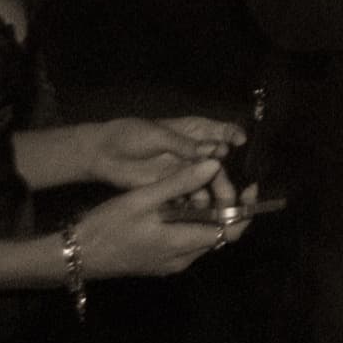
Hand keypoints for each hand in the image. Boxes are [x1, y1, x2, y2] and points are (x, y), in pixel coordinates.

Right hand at [72, 159, 250, 278]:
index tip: (250, 185)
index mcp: (183, 244)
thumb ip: (180, 183)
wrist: (73, 256)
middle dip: (223, 200)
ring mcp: (171, 261)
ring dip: (206, 208)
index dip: (246, 209)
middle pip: (219, 229)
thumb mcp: (142, 198)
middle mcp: (183, 258)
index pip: (231, 231)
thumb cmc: (107, 226)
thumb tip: (215, 165)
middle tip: (211, 174)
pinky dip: (191, 218)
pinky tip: (177, 199)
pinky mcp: (160, 260)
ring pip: (203, 232)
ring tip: (194, 182)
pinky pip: (187, 238)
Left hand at [88, 118, 245, 189]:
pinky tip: (200, 211)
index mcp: (195, 131)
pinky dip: (196, 202)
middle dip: (226, 174)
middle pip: (218, 163)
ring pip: (207, 181)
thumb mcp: (159, 136)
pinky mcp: (172, 186)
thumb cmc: (132, 135)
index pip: (223, 132)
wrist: (102, 153)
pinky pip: (190, 194)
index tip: (240, 145)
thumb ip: (185, 146)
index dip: (234, 138)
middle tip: (230, 188)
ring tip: (216, 204)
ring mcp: (183, 170)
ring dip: (214, 191)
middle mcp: (194, 151)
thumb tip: (214, 154)